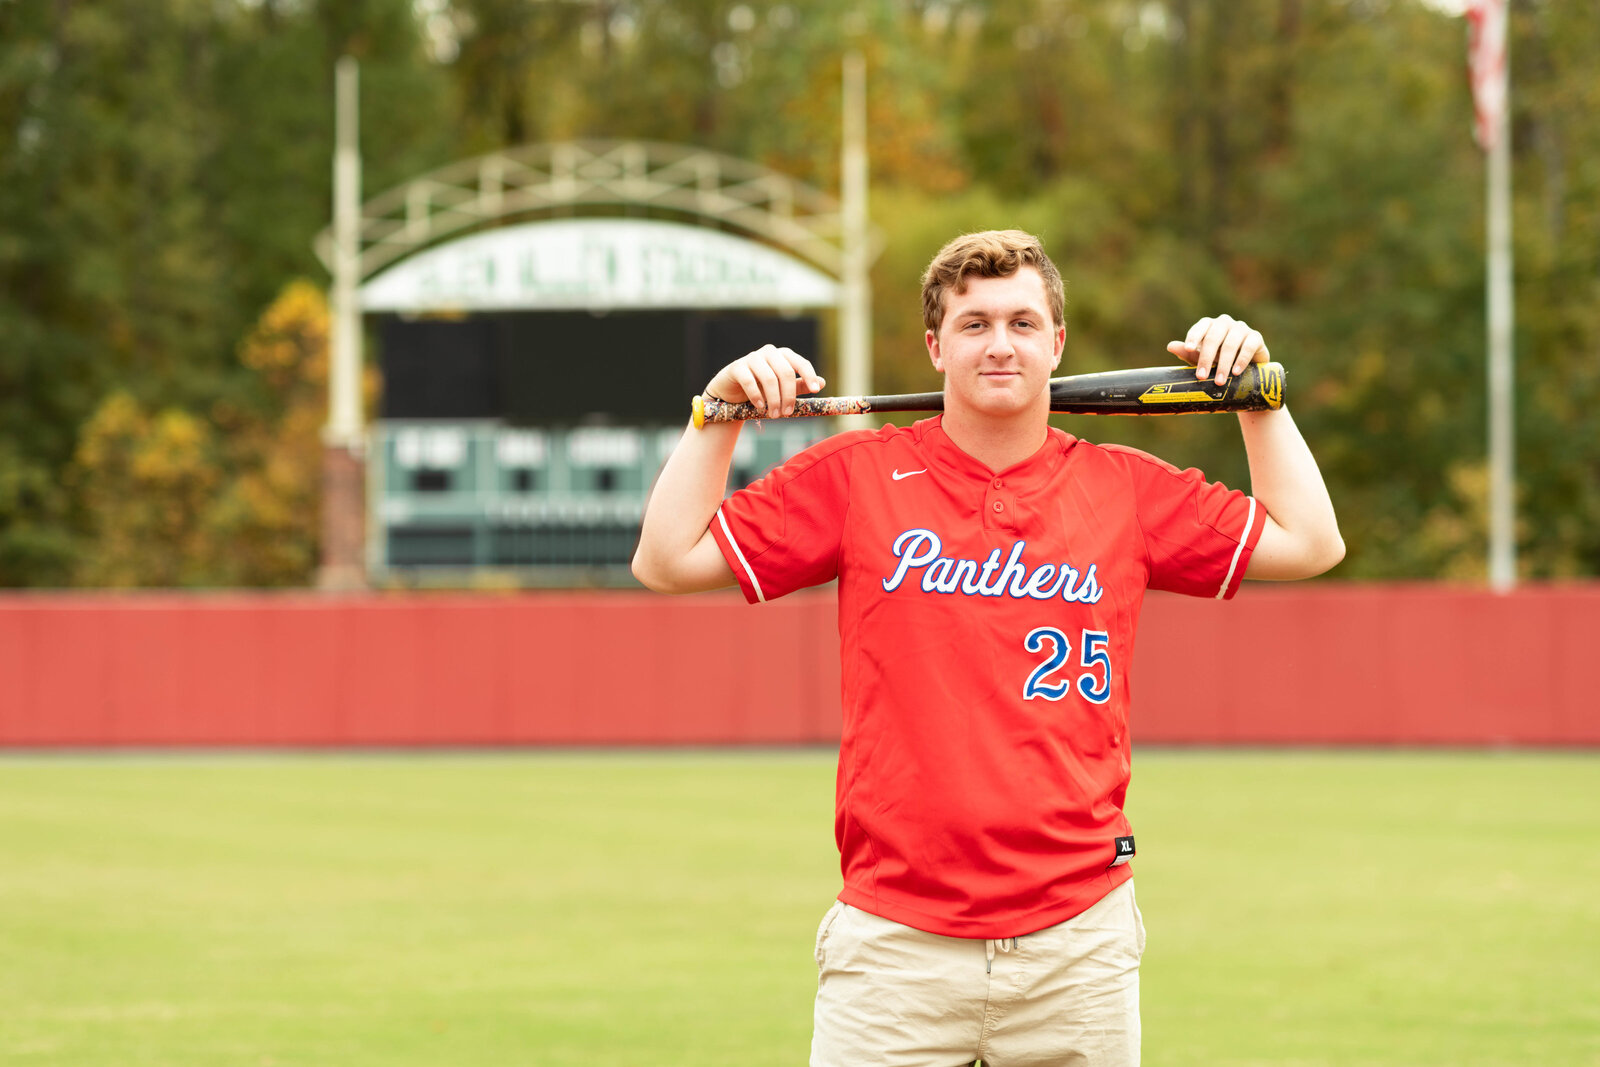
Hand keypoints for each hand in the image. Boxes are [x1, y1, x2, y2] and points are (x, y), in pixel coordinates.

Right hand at [704, 344, 824, 417]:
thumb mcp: (782, 389)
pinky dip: (757, 396)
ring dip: (773, 400)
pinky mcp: (737, 367)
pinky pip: (750, 381)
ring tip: (773, 415)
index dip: (809, 376)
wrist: (731, 391)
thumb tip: (823, 383)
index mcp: (783, 355)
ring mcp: (752, 358)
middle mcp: (769, 353)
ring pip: (769, 378)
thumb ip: (800, 385)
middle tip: (787, 413)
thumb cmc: (761, 388)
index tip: (816, 390)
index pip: (801, 363)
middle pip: (786, 373)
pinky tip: (760, 407)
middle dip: (788, 395)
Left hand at [1166, 315, 1269, 385]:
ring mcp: (1242, 328)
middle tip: (1201, 376)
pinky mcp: (1256, 337)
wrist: (1247, 369)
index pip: (1200, 327)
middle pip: (1213, 337)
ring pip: (1230, 343)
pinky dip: (1241, 360)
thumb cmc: (1220, 361)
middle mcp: (1225, 323)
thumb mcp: (1203, 359)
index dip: (1194, 337)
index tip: (1188, 349)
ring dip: (1223, 364)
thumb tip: (1170, 346)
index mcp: (1210, 326)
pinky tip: (1235, 372)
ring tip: (1219, 381)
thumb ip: (1189, 353)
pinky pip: (1248, 346)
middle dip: (1206, 358)